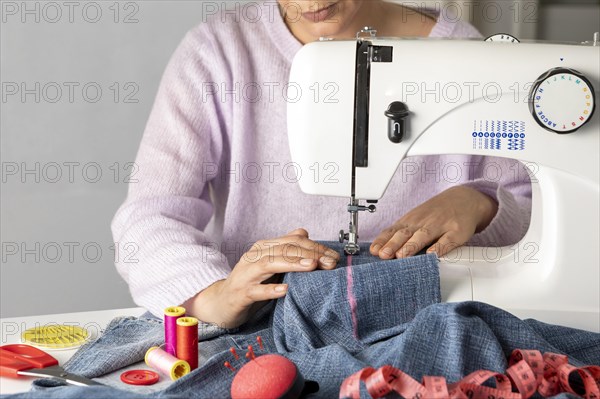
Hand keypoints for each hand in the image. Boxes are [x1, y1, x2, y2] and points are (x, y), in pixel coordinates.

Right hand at [183, 228, 339, 328]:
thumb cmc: (250, 283)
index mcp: (264, 247)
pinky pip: (256, 290)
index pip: (292, 241)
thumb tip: (304, 232)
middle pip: (284, 249)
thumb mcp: (270, 263)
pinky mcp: (241, 293)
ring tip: (311, 266)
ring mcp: (246, 274)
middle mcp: (254, 257)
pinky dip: (270, 289)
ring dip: (292, 264)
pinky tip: (284, 290)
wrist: (221, 301)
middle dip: (309, 253)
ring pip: (270, 264)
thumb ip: (286, 248)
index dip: (315, 247)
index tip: (333, 256)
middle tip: (329, 262)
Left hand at [370, 186, 497, 258]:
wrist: (465, 199)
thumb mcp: (416, 219)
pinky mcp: (456, 231)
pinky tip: (432, 255)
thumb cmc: (436, 213)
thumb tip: (380, 250)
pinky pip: (447, 240)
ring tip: (402, 256)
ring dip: (411, 246)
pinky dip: (439, 247)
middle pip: (405, 234)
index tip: (374, 251)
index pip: (393, 231)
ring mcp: (440, 226)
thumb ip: (401, 234)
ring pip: (423, 236)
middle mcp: (423, 222)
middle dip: (393, 244)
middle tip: (384, 255)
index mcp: (411, 221)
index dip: (383, 241)